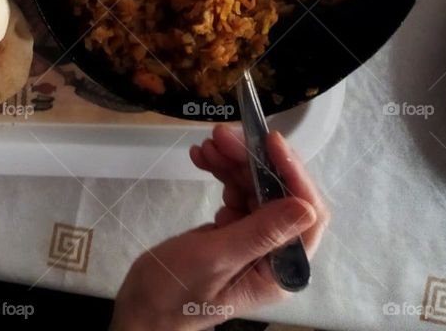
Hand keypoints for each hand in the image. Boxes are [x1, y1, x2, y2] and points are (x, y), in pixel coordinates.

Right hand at [111, 125, 328, 330]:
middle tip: (220, 136)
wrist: (139, 309)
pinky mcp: (232, 231)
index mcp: (280, 270)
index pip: (306, 215)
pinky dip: (221, 172)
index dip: (293, 174)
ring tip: (206, 145)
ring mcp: (253, 241)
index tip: (269, 141)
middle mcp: (274, 254)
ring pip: (256, 188)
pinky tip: (201, 158)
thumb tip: (306, 208)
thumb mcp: (215, 260)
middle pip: (278, 194)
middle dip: (253, 161)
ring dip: (234, 162)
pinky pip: (236, 192)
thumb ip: (259, 234)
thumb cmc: (173, 293)